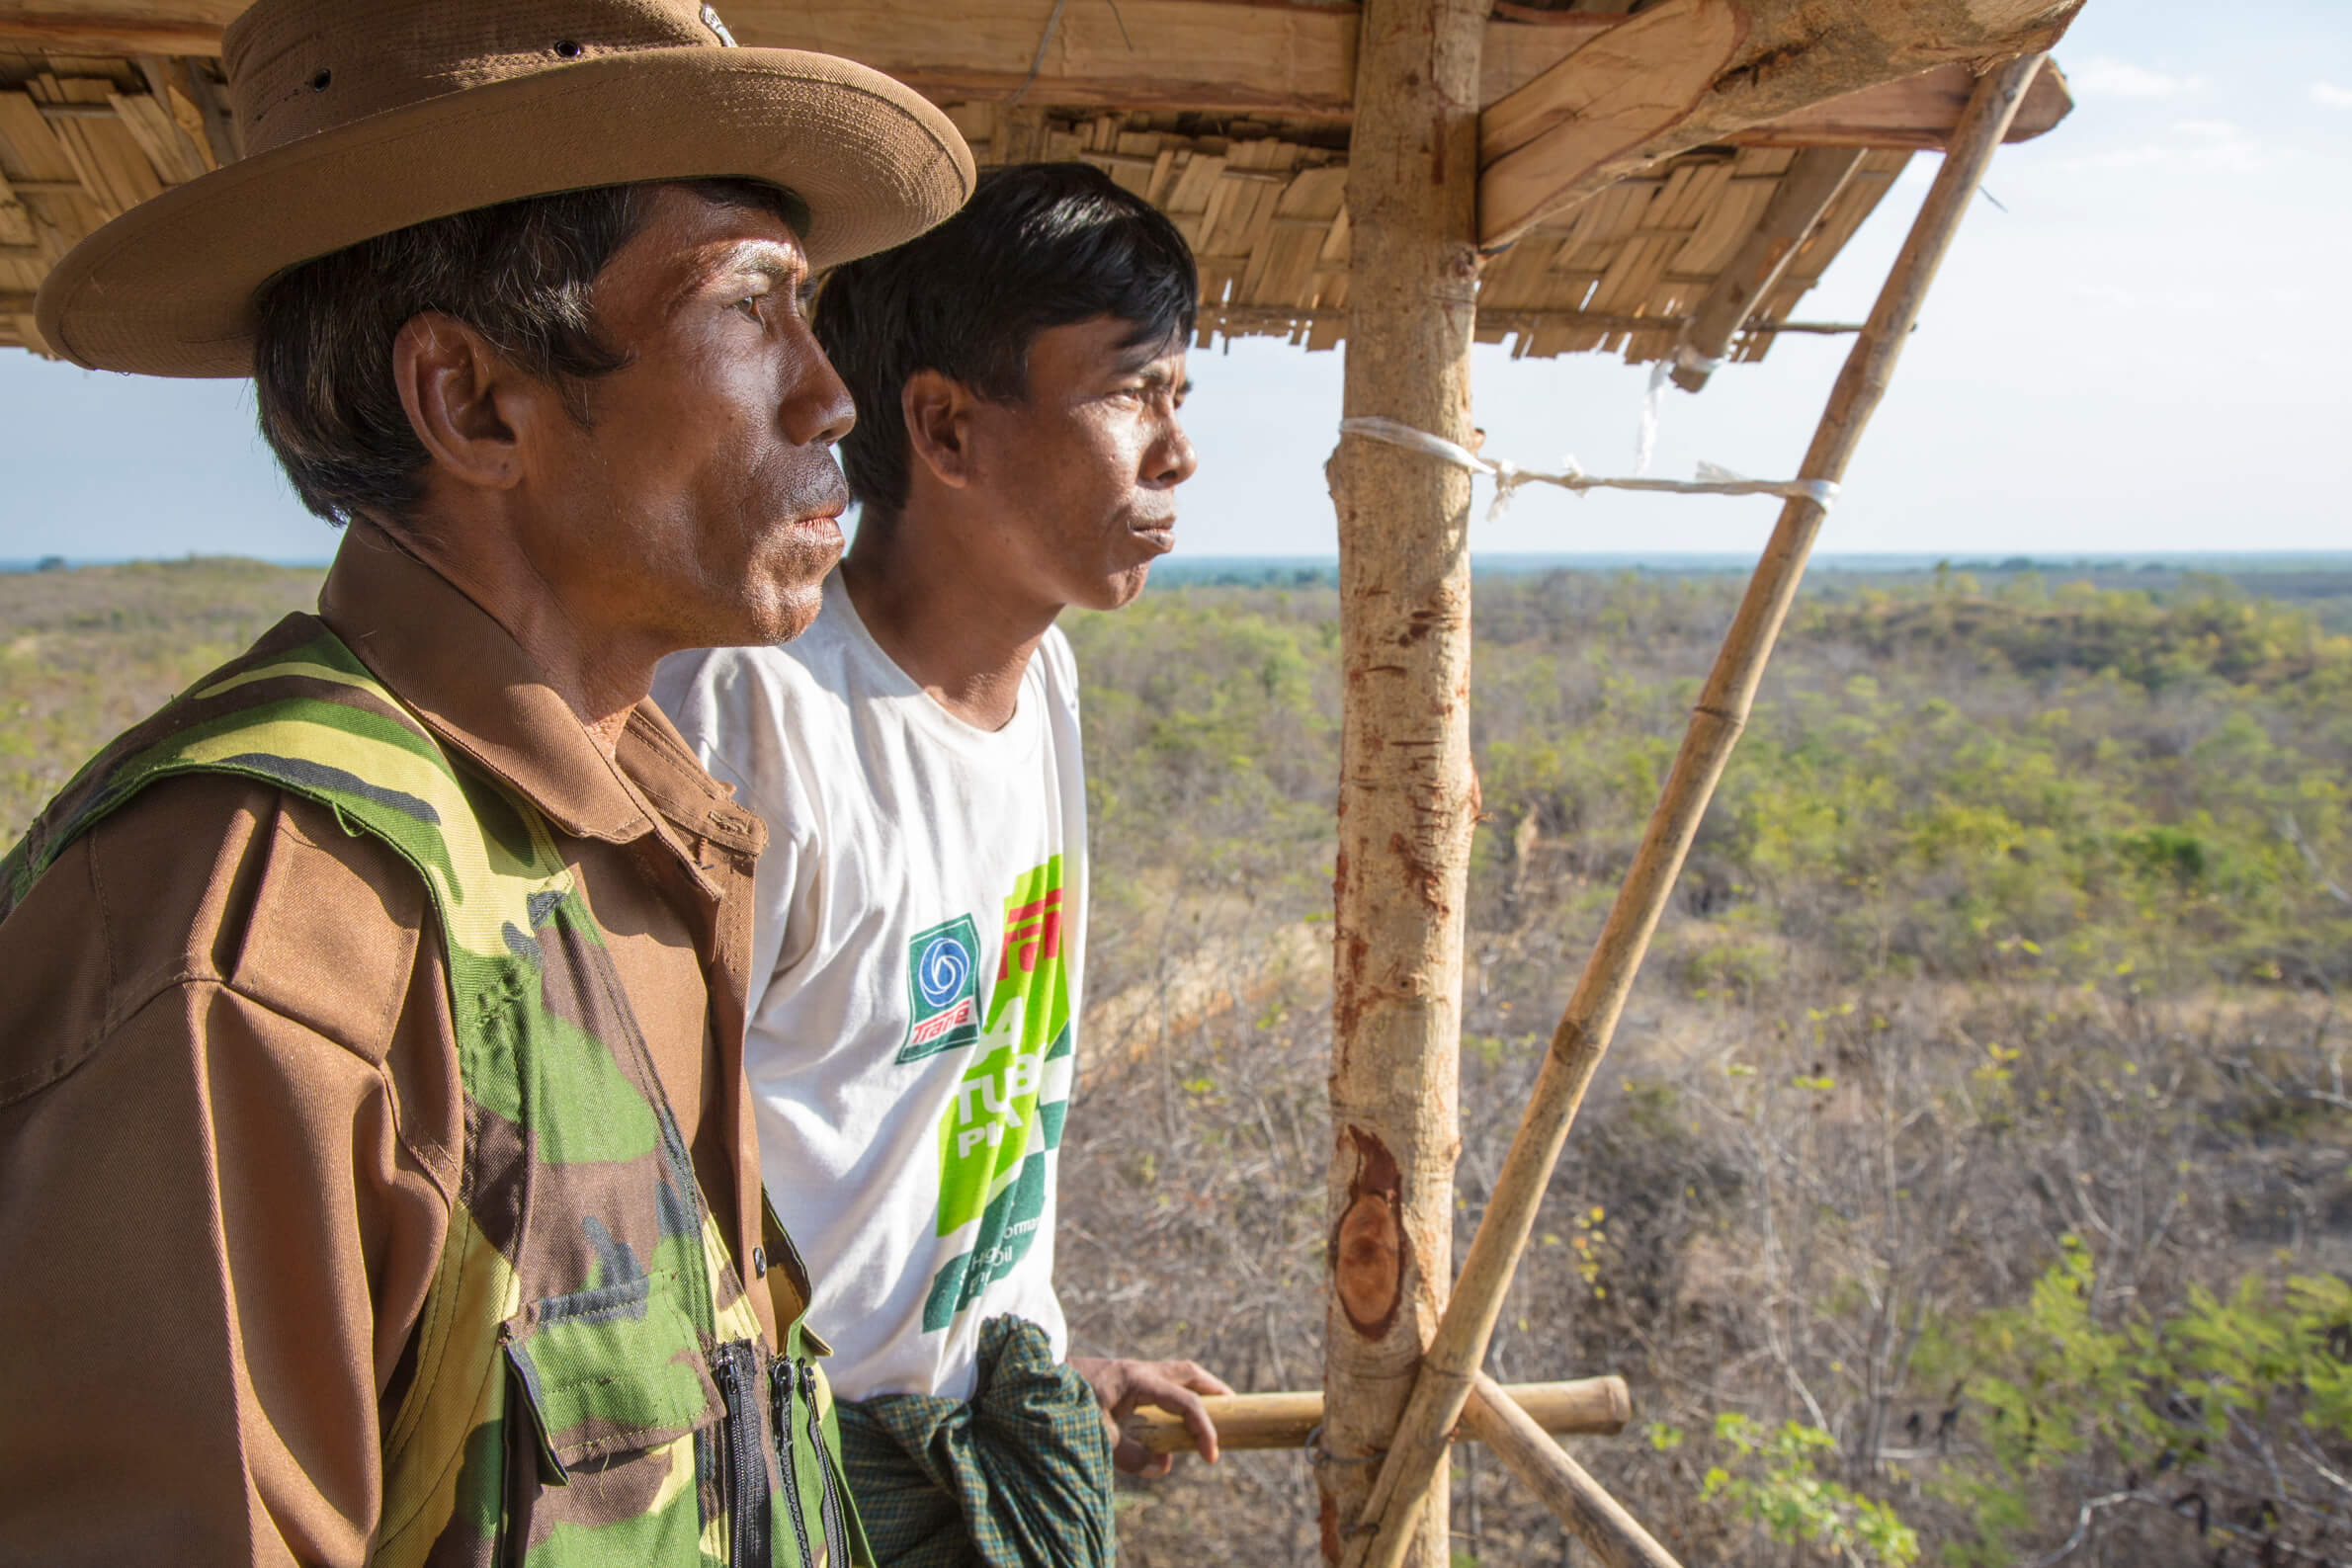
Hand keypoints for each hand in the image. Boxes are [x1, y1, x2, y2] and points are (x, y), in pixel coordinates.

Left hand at [1069, 1355, 1234, 1476]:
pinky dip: (1174, 1397)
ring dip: (1196, 1391)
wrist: (1032, 1379)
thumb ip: (1131, 1455)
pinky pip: (1158, 1385)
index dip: (1203, 1429)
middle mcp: (1137, 1370)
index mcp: (1135, 1378)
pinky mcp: (1120, 1380)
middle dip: (1214, 1392)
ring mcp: (1129, 1373)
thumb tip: (1163, 1467)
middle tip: (1235, 1411)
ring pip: (1175, 1374)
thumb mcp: (1096, 1436)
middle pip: (1188, 1373)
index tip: (1211, 1457)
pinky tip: (1174, 1418)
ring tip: (1213, 1412)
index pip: (1183, 1401)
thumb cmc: (1062, 1404)